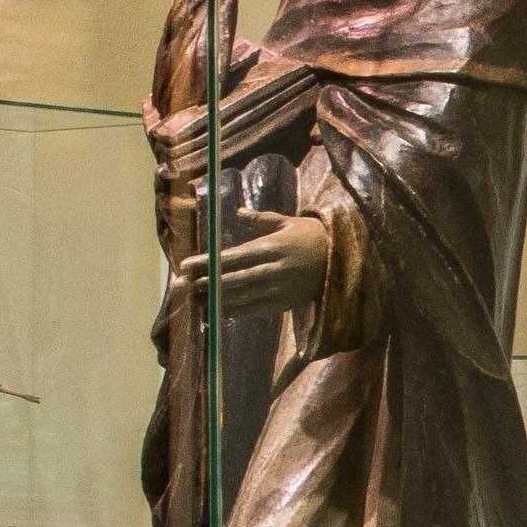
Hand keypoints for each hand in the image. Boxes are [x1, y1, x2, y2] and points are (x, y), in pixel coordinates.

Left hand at [179, 207, 329, 317]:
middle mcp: (274, 270)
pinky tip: (217, 312)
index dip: (207, 263)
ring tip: (193, 300)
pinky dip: (235, 311)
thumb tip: (239, 213)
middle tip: (181, 285)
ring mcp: (280, 289)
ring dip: (215, 300)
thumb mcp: (289, 221)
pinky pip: (256, 309)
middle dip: (205, 283)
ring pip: (242, 296)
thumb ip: (262, 219)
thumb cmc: (312, 236)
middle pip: (233, 279)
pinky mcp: (286, 302)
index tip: (186, 265)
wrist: (345, 261)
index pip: (232, 257)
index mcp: (272, 247)